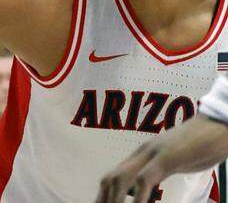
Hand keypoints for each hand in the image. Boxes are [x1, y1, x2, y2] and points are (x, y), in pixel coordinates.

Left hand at [96, 114, 227, 202]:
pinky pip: (145, 179)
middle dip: (104, 199)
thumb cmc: (202, 145)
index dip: (106, 195)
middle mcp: (142, 153)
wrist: (219, 125)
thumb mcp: (176, 162)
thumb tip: (146, 187)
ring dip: (115, 200)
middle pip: (111, 178)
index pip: (114, 176)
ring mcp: (153, 154)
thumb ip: (159, 172)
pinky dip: (138, 198)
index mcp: (143, 155)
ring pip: (122, 179)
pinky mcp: (167, 157)